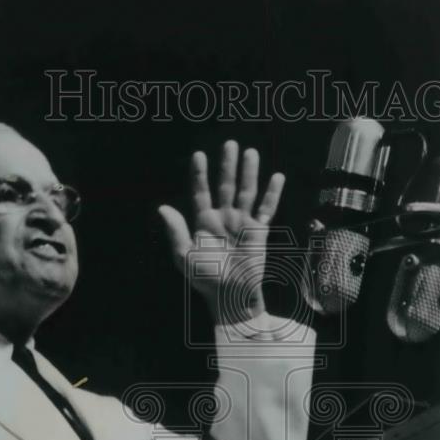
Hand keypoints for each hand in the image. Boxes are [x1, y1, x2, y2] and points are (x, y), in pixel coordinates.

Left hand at [159, 142, 284, 324]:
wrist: (230, 296)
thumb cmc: (205, 279)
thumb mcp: (185, 256)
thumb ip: (176, 231)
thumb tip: (162, 208)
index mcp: (203, 223)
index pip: (200, 192)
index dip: (199, 174)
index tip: (198, 154)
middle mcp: (223, 219)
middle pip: (225, 186)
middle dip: (227, 165)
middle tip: (229, 143)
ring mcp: (242, 223)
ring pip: (246, 192)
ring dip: (249, 173)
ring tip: (250, 152)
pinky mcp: (259, 231)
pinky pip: (267, 208)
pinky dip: (272, 194)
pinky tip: (276, 177)